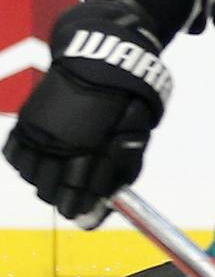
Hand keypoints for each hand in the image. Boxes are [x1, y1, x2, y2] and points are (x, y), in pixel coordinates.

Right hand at [3, 0, 173, 227]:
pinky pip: (15, 155)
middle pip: (50, 191)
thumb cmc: (126, 98)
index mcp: (90, 148)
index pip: (77, 193)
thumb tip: (111, 197)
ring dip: (44, 182)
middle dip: (64, 199)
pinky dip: (26, 164)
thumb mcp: (137, 134)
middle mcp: (59, 142)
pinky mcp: (26, 121)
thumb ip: (123, 166)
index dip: (80, 210)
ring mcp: (38, 131)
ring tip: (59, 177)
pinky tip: (42, 161)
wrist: (97, 59)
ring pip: (31, 176)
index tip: (83, 217)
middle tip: (74, 198)